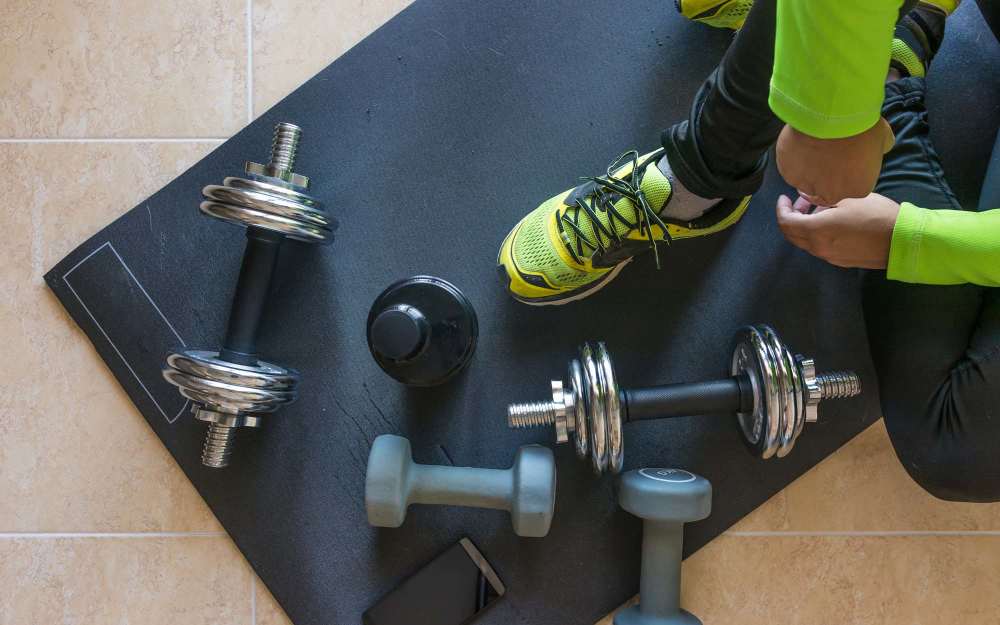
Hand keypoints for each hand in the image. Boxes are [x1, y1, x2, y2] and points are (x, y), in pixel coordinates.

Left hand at [775, 193, 900, 268]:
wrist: (901, 241)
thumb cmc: (875, 214)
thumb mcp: (848, 198)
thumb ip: (820, 197)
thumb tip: (804, 194)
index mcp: (817, 231)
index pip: (786, 223)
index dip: (781, 209)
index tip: (784, 197)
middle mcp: (818, 248)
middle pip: (792, 234)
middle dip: (792, 216)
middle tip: (802, 201)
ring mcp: (829, 257)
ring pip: (806, 241)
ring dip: (806, 225)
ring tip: (820, 207)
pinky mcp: (840, 261)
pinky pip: (820, 246)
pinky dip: (817, 233)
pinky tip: (831, 221)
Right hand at [776, 118, 894, 206]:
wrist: (832, 115)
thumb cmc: (860, 126)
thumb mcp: (881, 138)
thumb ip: (878, 150)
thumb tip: (876, 148)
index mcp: (859, 189)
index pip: (851, 186)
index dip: (846, 173)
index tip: (842, 160)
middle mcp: (833, 194)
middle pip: (826, 192)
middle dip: (825, 178)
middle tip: (823, 158)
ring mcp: (809, 186)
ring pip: (806, 183)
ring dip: (808, 171)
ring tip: (810, 150)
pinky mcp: (789, 175)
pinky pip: (791, 171)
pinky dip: (794, 162)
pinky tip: (799, 146)